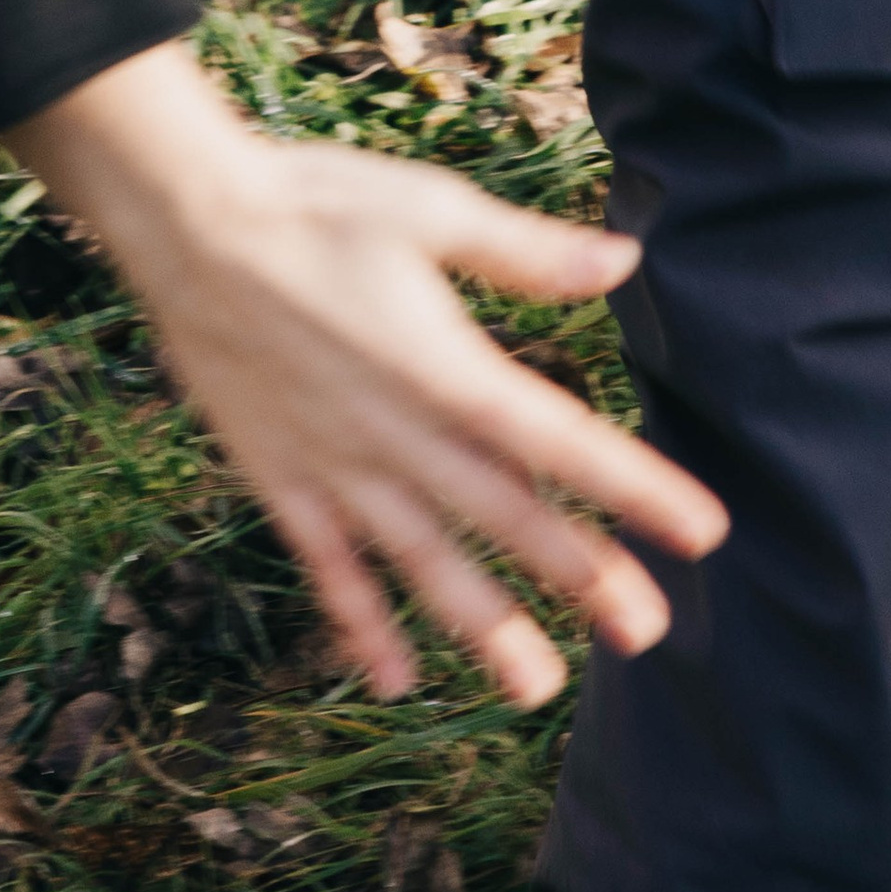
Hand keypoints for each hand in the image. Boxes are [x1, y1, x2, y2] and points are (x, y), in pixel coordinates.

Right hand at [6, 42, 722, 705]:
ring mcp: (337, 466)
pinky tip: (395, 681)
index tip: (702, 532)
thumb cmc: (316, 202)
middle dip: (581, 576)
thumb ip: (526, 253)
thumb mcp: (431, 209)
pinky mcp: (282, 479)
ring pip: (424, 563)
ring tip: (538, 688)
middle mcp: (397, 433)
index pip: (560, 440)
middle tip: (647, 633)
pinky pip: (328, 568)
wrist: (188, 222)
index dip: (635, 486)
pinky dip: (360, 626)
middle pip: (506, 517)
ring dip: (485, 624)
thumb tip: (624, 261)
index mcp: (446, 366)